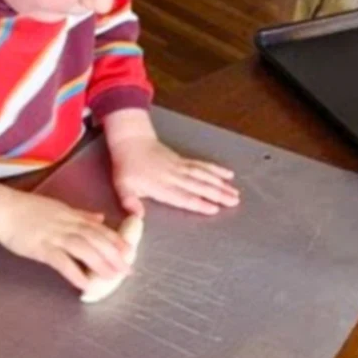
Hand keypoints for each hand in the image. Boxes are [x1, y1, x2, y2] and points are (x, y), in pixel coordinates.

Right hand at [0, 191, 133, 289]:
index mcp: (72, 215)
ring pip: (84, 249)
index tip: (129, 250)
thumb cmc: (28, 210)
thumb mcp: (59, 208)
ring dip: (100, 263)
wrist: (4, 210)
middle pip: (96, 239)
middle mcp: (68, 225)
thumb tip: (101, 217)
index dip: (115, 240)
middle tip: (126, 269)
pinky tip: (84, 285)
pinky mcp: (42, 248)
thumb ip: (81, 214)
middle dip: (113, 254)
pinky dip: (75, 273)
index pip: (99, 228)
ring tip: (112, 277)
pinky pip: (62, 262)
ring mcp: (55, 236)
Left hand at [109, 135, 240, 216]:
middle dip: (218, 194)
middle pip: (199, 186)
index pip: (182, 197)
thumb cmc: (126, 167)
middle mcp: (174, 176)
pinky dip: (216, 169)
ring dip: (221, 184)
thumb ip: (130, 202)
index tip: (214, 208)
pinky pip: (202, 165)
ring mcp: (180, 167)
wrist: (131, 141)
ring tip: (236, 192)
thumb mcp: (122, 186)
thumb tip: (137, 217)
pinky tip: (228, 174)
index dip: (198, 203)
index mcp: (160, 186)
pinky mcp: (183, 160)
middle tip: (234, 201)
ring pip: (204, 175)